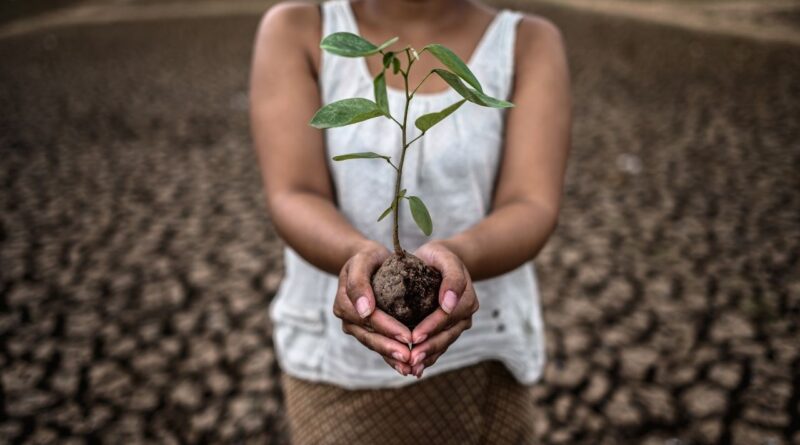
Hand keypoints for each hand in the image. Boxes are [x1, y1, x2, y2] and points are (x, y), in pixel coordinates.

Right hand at [333, 241, 414, 375]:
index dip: (388, 329)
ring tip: (410, 367)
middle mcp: (348, 318)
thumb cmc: (368, 257)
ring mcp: (356, 327)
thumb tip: (363, 311)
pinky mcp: (367, 331)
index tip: (408, 336)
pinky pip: (379, 345)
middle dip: (390, 348)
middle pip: (370, 336)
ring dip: (391, 357)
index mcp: (344, 302)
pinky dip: (391, 357)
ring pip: (374, 344)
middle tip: (410, 358)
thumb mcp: (363, 259)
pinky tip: (405, 367)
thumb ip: (358, 281)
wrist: (369, 261)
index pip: (369, 319)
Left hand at [408, 241, 478, 377]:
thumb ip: (452, 277)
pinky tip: (415, 369)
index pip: (447, 316)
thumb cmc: (439, 257)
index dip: (431, 327)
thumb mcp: (445, 256)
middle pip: (446, 335)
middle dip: (428, 348)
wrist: (440, 261)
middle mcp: (465, 315)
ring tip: (411, 368)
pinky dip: (428, 358)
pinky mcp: (448, 330)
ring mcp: (458, 324)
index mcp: (466, 298)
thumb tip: (449, 304)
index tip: (414, 337)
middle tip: (411, 359)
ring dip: (428, 357)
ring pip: (443, 344)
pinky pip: (439, 346)